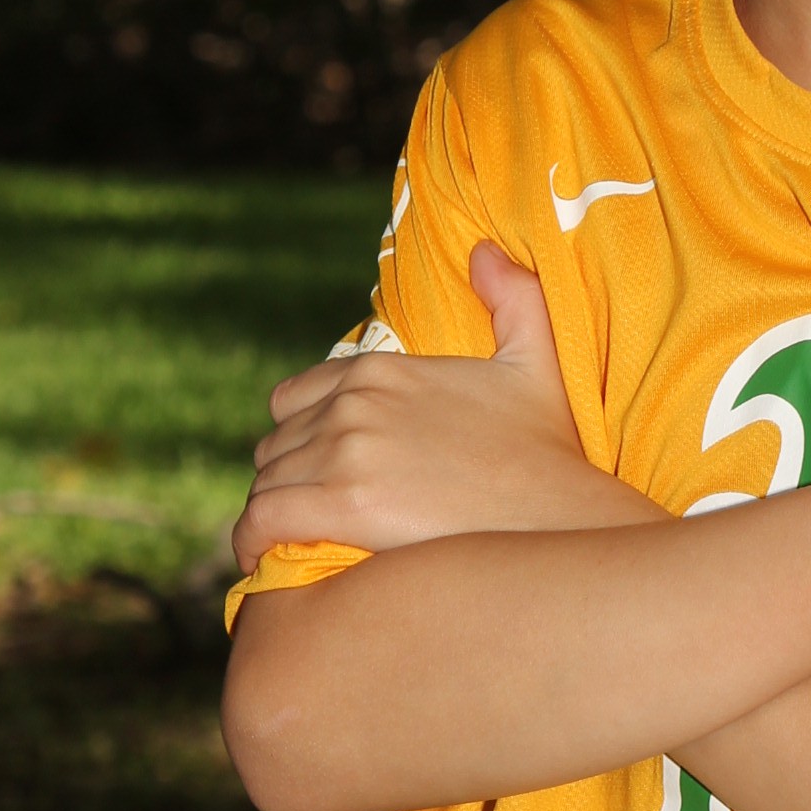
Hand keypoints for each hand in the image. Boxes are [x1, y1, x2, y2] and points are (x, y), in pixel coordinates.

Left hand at [231, 244, 660, 571]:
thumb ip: (513, 297)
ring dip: (275, 513)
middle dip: (289, 479)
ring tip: (296, 542)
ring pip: (266, 484)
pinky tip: (264, 560)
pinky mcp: (343, 504)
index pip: (291, 401)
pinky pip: (260, 519)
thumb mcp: (536, 358)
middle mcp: (353, 403)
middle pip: (274, 446)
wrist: (559, 514)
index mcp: (380, 369)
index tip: (318, 472)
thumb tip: (483, 250)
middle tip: (313, 515)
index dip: (301, 439)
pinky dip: (251, 541)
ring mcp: (345, 451)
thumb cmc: (549, 447)